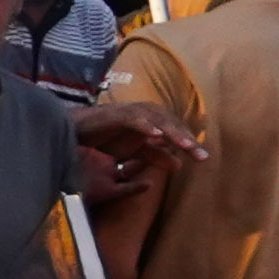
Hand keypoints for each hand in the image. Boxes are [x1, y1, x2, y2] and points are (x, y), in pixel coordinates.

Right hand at [68, 99, 200, 195]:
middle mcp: (146, 114)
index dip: (190, 144)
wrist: (76, 131)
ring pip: (157, 120)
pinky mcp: (116, 115)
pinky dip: (146, 126)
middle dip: (186, 139)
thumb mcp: (135, 151)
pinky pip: (134, 119)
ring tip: (185, 145)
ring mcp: (131, 113)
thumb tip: (180, 165)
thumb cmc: (106, 138)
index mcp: (152, 121)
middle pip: (171, 124)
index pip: (176, 131)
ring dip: (172, 132)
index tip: (203, 158)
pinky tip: (156, 135)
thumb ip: (156, 156)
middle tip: (200, 155)